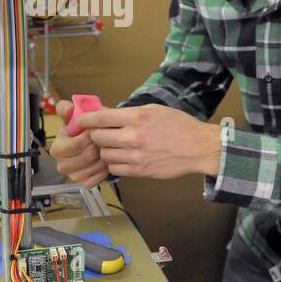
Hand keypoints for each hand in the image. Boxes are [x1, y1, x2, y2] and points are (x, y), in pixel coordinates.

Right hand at [49, 100, 108, 187]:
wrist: (91, 142)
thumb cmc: (82, 129)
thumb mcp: (74, 116)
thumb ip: (68, 110)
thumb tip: (68, 109)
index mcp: (56, 149)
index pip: (75, 145)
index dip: (89, 136)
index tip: (96, 128)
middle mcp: (62, 165)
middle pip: (87, 156)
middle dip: (98, 144)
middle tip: (104, 137)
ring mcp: (73, 176)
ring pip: (96, 166)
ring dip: (104, 155)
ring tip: (106, 147)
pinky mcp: (85, 183)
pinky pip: (99, 177)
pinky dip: (105, 168)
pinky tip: (105, 159)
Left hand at [79, 104, 221, 179]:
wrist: (198, 148)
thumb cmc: (178, 125)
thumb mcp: (154, 110)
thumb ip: (129, 113)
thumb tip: (105, 115)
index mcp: (137, 117)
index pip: (100, 118)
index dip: (86, 119)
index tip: (82, 121)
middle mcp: (133, 137)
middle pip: (98, 137)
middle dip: (97, 135)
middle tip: (102, 133)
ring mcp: (135, 156)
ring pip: (104, 154)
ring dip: (106, 150)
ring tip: (115, 146)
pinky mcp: (139, 171)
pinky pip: (115, 168)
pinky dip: (115, 163)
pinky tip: (123, 157)